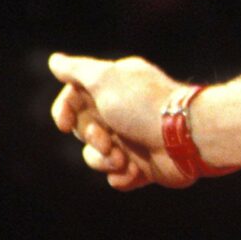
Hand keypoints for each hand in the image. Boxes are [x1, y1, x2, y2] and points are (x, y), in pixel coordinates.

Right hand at [48, 52, 188, 189]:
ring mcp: (132, 140)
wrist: (185, 137)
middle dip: (90, 138)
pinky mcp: (143, 166)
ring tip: (123, 160)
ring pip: (96, 157)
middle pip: (82, 130)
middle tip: (108, 140)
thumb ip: (77, 71)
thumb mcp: (105, 79)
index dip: (64, 112)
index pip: (73, 99)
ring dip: (104, 161)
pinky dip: (123, 177)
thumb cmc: (143, 106)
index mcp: (112, 89)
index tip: (64, 124)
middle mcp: (120, 113)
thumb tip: (54, 61)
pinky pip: (117, 177)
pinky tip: (136, 171)